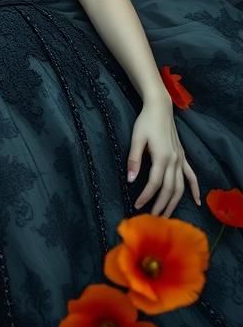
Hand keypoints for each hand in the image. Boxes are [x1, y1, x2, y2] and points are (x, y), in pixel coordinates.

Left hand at [127, 99, 200, 215]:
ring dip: (174, 202)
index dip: (146, 196)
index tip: (138, 206)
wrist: (160, 109)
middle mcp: (174, 161)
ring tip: (167, 215)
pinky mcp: (183, 157)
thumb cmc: (145, 122)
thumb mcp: (136, 139)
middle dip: (161, 205)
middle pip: (170, 189)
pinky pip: (191, 176)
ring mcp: (181, 159)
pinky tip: (196, 200)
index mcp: (162, 157)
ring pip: (181, 186)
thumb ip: (134, 159)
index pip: (154, 183)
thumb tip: (130, 179)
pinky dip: (194, 189)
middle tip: (153, 218)